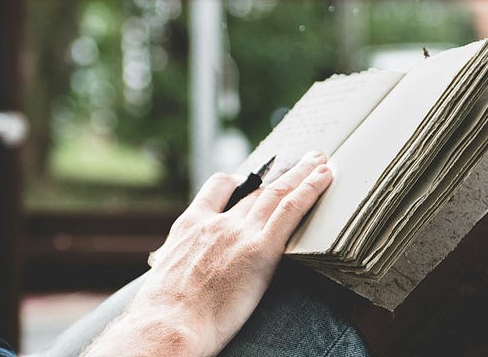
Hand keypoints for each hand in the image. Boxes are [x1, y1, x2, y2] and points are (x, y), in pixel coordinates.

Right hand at [84, 151, 332, 356]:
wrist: (167, 326)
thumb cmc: (163, 317)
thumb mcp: (164, 278)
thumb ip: (183, 265)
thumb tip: (189, 278)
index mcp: (189, 226)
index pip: (217, 188)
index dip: (240, 179)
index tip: (255, 176)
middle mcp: (215, 222)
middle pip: (255, 189)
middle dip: (281, 174)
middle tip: (302, 160)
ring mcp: (238, 233)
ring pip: (277, 193)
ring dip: (302, 173)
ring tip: (321, 161)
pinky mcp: (260, 250)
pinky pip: (290, 210)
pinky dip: (310, 189)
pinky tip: (325, 177)